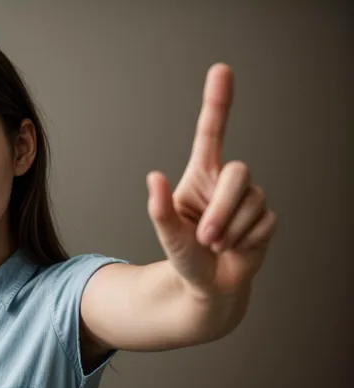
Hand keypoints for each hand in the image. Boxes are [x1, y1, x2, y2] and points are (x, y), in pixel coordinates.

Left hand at [146, 63, 276, 297]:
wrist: (209, 285)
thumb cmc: (184, 257)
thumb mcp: (167, 235)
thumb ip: (159, 209)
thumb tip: (153, 176)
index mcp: (200, 177)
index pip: (211, 133)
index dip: (218, 102)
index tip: (221, 70)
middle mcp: (225, 183)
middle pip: (240, 171)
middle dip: (223, 208)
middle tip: (205, 237)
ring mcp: (248, 199)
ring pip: (252, 200)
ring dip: (230, 229)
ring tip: (215, 245)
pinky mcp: (266, 218)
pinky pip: (264, 222)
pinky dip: (245, 241)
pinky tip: (235, 248)